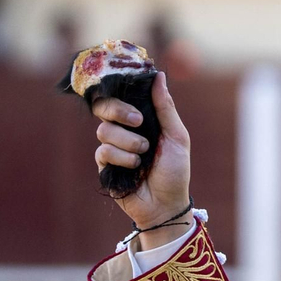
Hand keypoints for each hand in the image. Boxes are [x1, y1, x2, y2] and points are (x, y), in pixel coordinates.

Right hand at [93, 71, 191, 232]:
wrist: (167, 204)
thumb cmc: (175, 170)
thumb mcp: (177, 136)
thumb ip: (165, 108)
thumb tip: (158, 76)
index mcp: (140, 120)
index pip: (121, 96)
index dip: (121, 93)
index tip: (136, 98)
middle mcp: (123, 130)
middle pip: (103, 107)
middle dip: (119, 111)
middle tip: (138, 122)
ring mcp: (112, 147)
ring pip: (104, 131)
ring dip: (128, 142)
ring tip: (144, 155)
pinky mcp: (104, 165)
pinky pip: (104, 151)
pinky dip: (122, 159)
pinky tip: (135, 168)